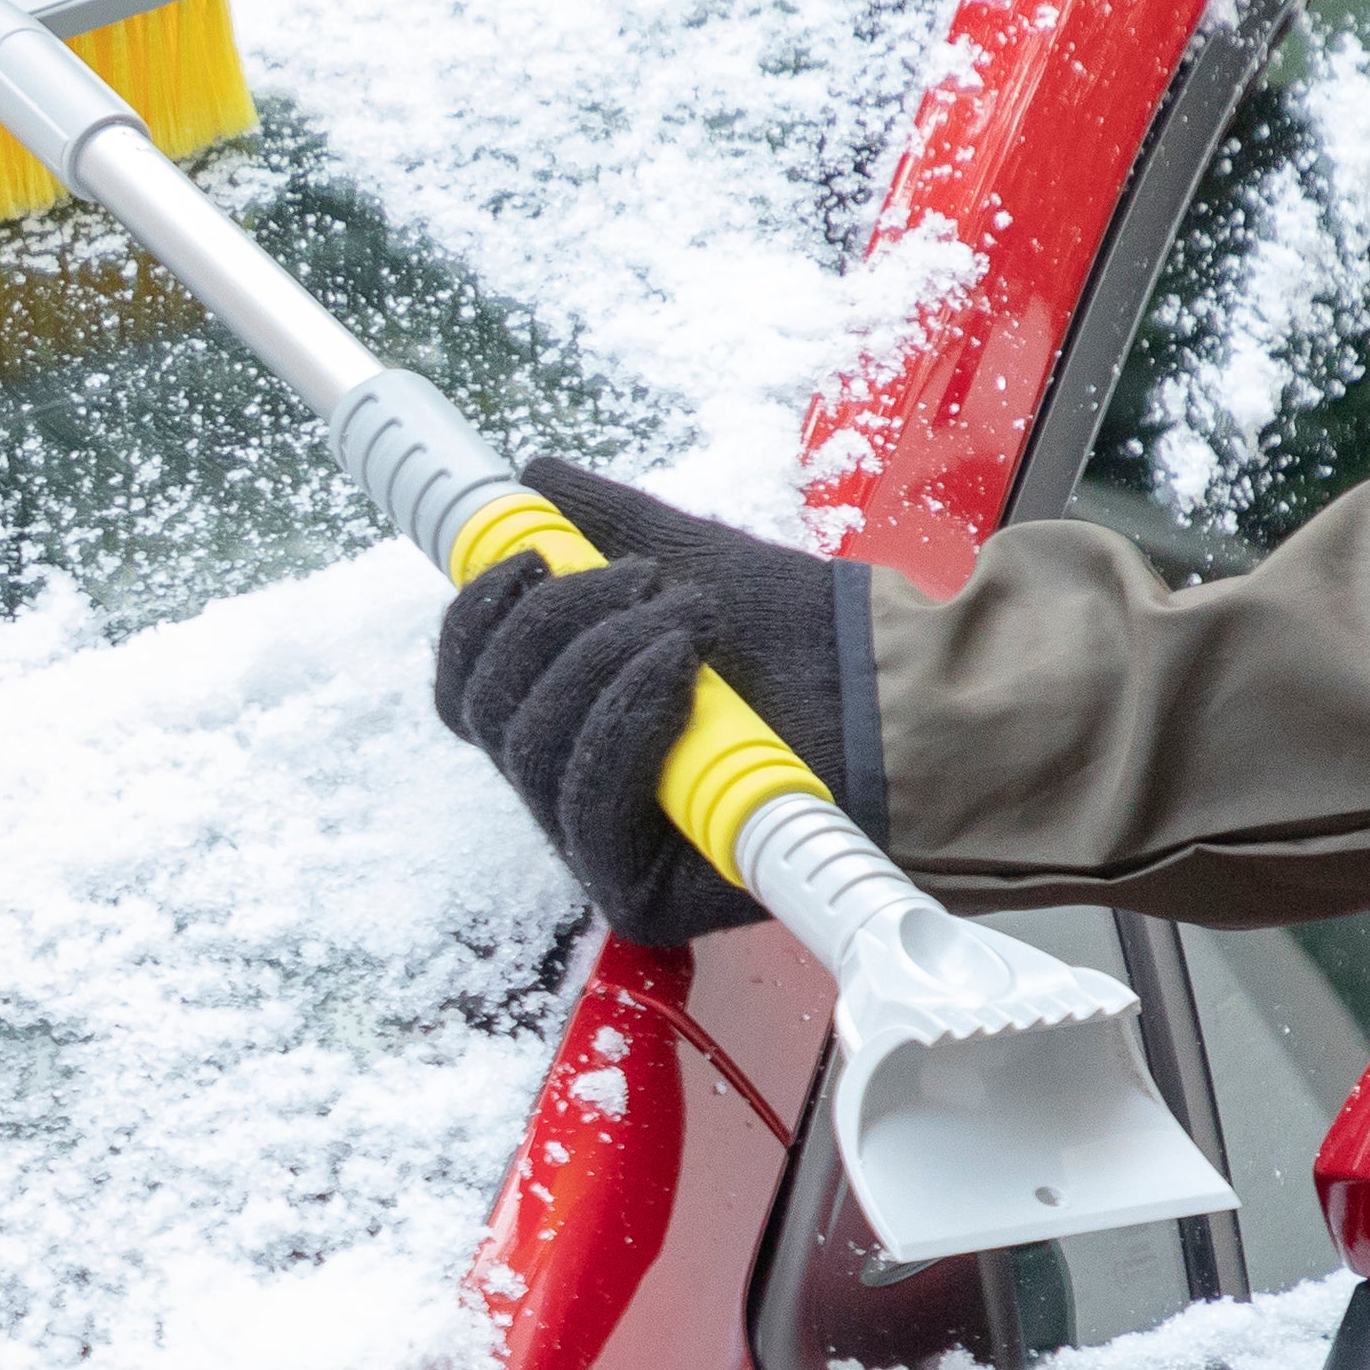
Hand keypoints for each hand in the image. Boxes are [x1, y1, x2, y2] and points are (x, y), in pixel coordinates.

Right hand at [432, 458, 871, 943]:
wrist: (901, 698)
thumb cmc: (805, 643)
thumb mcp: (692, 559)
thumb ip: (604, 522)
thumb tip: (531, 478)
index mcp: (564, 715)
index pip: (468, 688)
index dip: (475, 622)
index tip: (523, 559)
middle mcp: (567, 786)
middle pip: (488, 714)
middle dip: (555, 625)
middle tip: (643, 581)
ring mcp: (598, 845)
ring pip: (529, 752)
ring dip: (599, 662)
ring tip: (687, 624)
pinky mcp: (636, 890)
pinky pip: (584, 805)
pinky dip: (621, 719)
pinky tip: (679, 672)